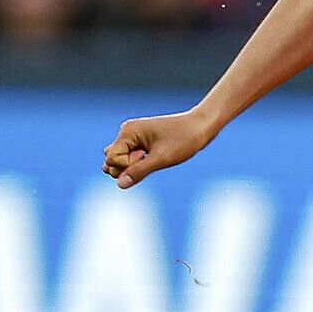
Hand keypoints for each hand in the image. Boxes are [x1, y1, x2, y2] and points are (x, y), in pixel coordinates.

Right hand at [103, 109, 217, 186]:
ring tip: (152, 157)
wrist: (200, 126)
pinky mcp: (140, 142)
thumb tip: (120, 184)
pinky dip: (139, 164)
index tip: (146, 156)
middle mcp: (126, 132)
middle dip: (127, 167)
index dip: (127, 165)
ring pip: (119, 161)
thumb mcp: (162, 159)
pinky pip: (129, 159)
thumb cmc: (184, 140)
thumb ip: (139, 171)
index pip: (111, 159)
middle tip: (149, 157)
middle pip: (111, 161)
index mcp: (128, 131)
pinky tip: (154, 158)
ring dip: (133, 166)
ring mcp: (132, 137)